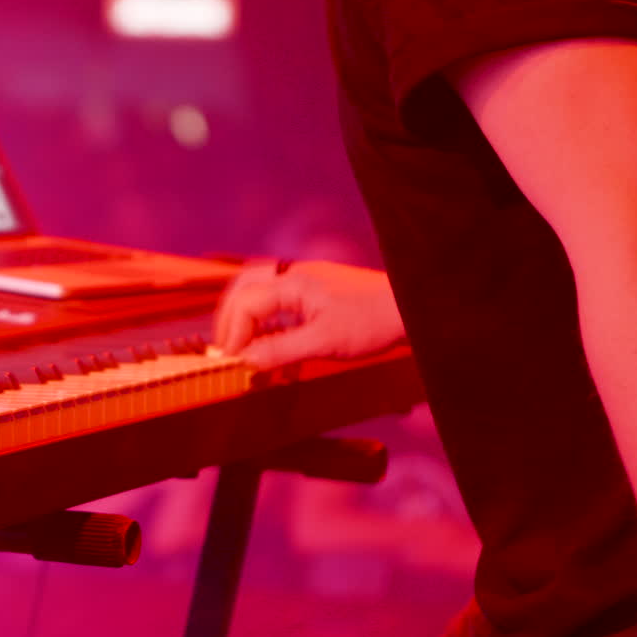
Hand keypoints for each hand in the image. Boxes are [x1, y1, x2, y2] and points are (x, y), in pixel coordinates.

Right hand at [213, 260, 405, 369]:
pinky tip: (268, 337)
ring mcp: (305, 279)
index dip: (232, 333)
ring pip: (258, 288)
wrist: (410, 307)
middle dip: (229, 318)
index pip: (245, 303)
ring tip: (241, 342)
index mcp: (292, 282)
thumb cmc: (372, 322)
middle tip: (226, 348)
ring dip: (244, 314)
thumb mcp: (324, 342)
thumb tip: (246, 362)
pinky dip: (263, 315)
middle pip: (243, 286)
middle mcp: (294, 274)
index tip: (231, 360)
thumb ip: (281, 350)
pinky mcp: (315, 289)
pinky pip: (276, 295)